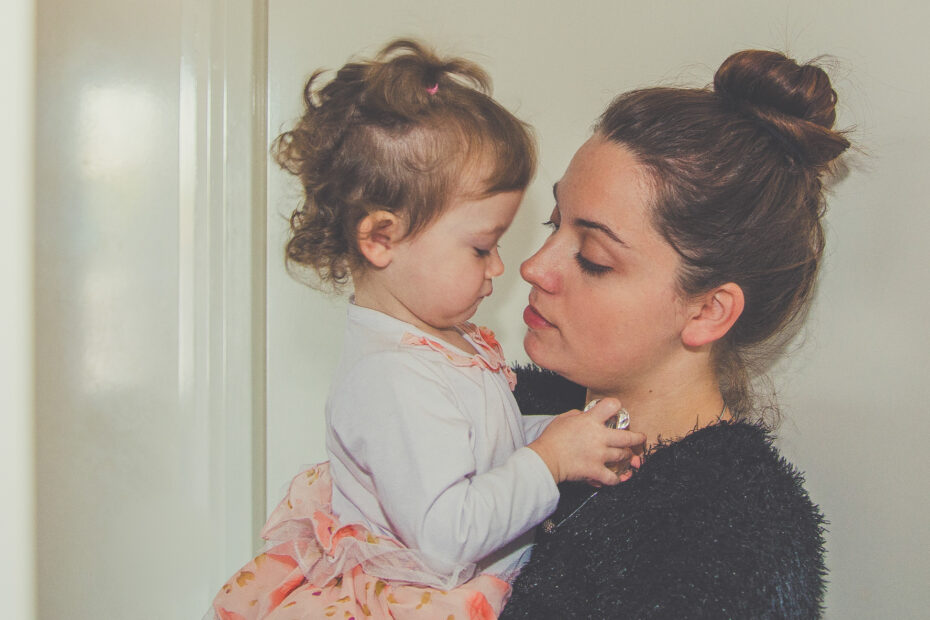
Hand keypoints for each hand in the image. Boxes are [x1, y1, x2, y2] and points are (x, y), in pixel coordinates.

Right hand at [528, 398, 645, 485]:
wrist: (546, 459)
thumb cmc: (552, 438)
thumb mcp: (564, 418)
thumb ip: (579, 415)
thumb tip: (586, 415)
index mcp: (590, 421)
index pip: (611, 406)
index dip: (616, 406)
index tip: (617, 410)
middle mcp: (599, 437)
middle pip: (627, 437)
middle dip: (637, 438)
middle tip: (640, 438)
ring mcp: (599, 455)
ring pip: (623, 455)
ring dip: (626, 456)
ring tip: (627, 457)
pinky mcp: (596, 470)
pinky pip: (612, 478)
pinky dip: (616, 479)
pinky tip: (617, 477)